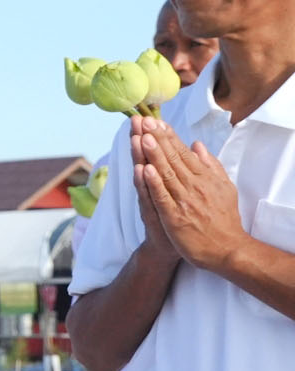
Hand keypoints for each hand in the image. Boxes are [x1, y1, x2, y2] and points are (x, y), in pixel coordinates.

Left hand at [134, 117, 244, 273]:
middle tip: (144, 121)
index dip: (168, 137)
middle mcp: (194, 186)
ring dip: (154, 155)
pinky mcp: (174, 218)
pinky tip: (145, 170)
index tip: (155, 121)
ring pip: (165, 174)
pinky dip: (153, 184)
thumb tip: (197, 145)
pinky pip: (162, 198)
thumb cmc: (222, 218)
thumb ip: (210, 165)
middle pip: (172, 159)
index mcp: (203, 178)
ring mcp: (184, 202)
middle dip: (158, 139)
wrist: (227, 249)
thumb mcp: (223, 187)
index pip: (182, 153)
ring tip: (143, 137)